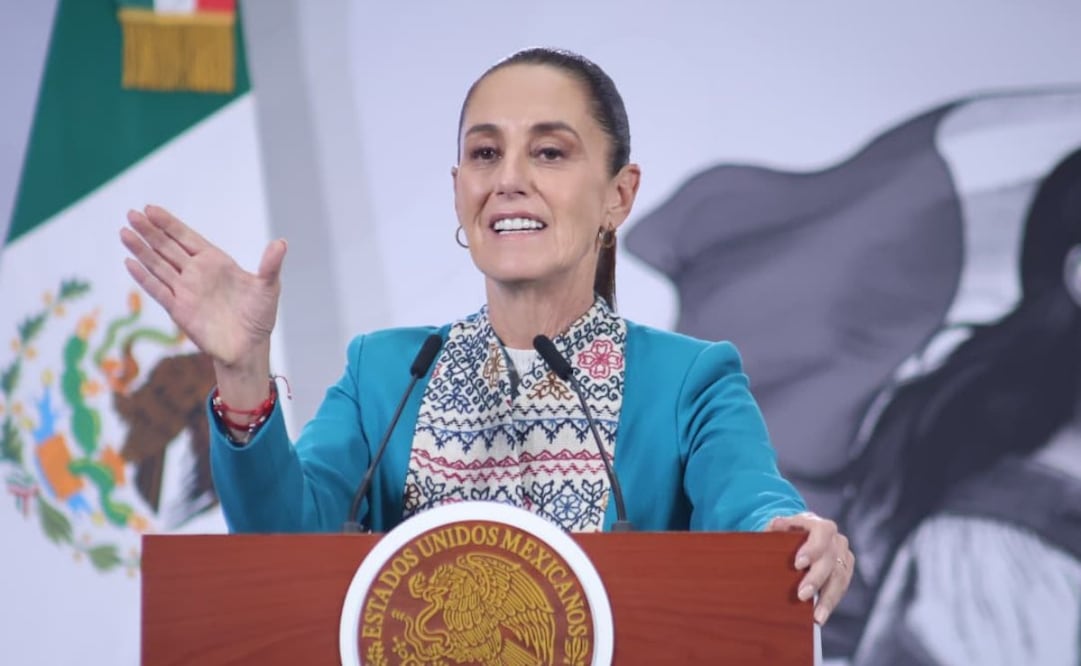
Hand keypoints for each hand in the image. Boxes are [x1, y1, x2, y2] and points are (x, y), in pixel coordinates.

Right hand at [119, 205, 286, 369]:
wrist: (248, 347)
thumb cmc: (260, 316)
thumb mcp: (268, 288)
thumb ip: (270, 265)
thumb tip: (281, 243)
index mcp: (216, 262)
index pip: (187, 237)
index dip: (169, 223)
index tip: (151, 208)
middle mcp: (197, 273)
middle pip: (168, 247)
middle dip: (150, 230)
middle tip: (132, 213)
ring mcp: (185, 290)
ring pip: (158, 265)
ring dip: (141, 249)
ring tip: (124, 231)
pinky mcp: (179, 309)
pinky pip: (158, 290)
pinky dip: (144, 277)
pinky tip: (130, 262)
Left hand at [766, 512, 852, 624]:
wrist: (797, 539)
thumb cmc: (786, 534)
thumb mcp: (778, 528)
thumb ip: (777, 527)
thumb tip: (777, 524)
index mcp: (819, 525)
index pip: (823, 532)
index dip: (813, 548)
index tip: (798, 564)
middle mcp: (836, 539)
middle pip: (831, 559)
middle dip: (816, 579)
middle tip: (802, 595)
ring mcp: (843, 556)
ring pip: (840, 577)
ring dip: (828, 598)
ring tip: (817, 616)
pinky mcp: (845, 572)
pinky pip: (841, 588)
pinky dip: (830, 603)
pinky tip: (820, 616)